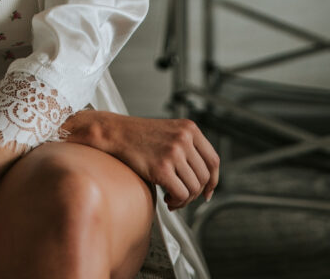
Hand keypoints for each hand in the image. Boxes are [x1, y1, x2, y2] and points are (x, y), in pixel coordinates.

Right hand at [66, 110, 218, 210]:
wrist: (115, 133)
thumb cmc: (140, 137)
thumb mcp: (170, 133)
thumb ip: (189, 148)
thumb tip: (205, 181)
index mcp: (190, 128)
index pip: (213, 160)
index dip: (213, 180)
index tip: (207, 192)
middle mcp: (184, 138)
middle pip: (204, 177)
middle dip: (195, 193)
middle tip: (181, 196)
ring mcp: (173, 152)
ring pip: (193, 188)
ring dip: (184, 199)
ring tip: (171, 198)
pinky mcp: (161, 167)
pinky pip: (180, 194)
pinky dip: (176, 202)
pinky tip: (167, 200)